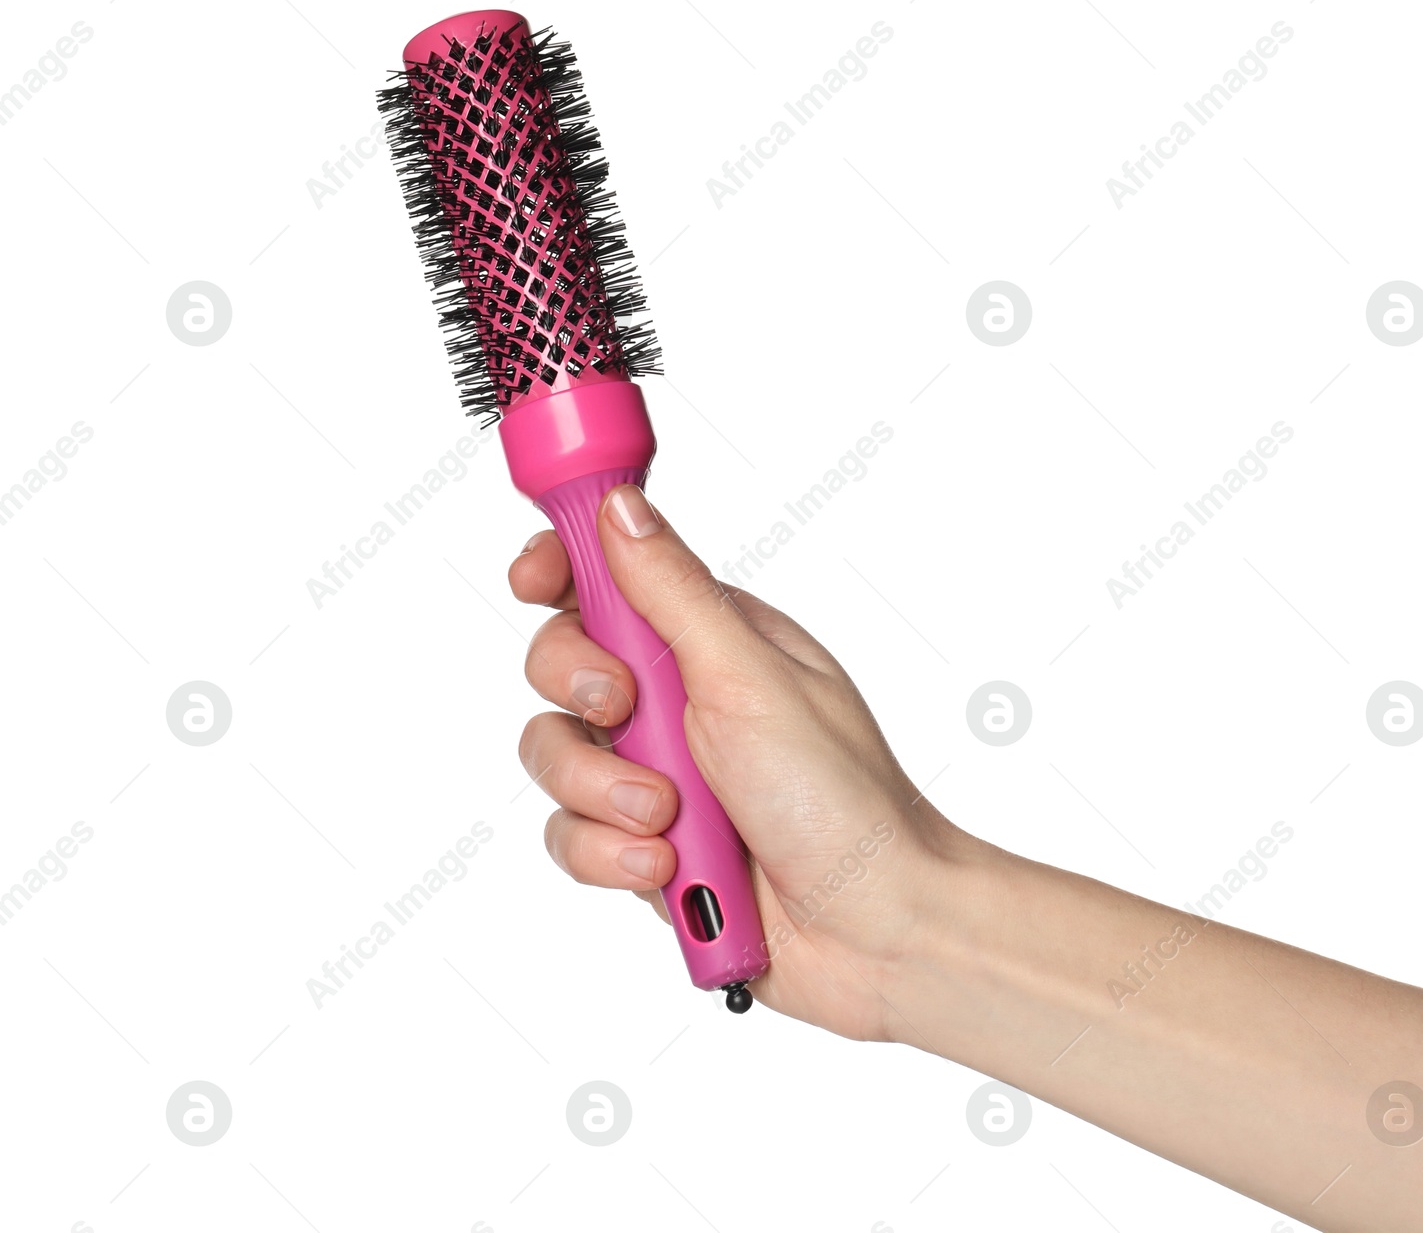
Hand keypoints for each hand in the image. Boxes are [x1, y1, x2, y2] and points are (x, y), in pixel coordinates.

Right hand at [509, 483, 967, 1039]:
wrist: (873, 932)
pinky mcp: (639, 843)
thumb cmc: (842, 796)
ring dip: (600, 789)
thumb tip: (622, 506)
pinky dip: (609, 855)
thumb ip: (673, 593)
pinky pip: (570, 836)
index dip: (560, 569)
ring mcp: (653, 772)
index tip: (533, 581)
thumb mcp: (751, 676)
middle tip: (625, 709)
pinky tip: (662, 867)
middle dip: (578, 687)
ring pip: (554, 753)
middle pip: (560, 660)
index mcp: (712, 637)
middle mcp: (676, 698)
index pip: (611, 577)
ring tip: (666, 818)